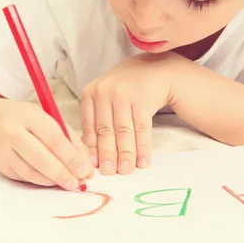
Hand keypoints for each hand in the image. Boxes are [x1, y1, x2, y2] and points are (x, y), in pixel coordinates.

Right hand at [0, 102, 93, 190]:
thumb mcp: (48, 119)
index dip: (71, 157)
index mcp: (29, 115)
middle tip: (77, 183)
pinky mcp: (1, 165)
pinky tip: (53, 181)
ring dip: (52, 180)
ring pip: (31, 171)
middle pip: (40, 157)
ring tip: (68, 183)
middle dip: (62, 173)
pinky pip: (24, 177)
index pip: (53, 138)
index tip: (85, 171)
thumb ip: (69, 139)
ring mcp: (3, 149)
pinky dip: (41, 181)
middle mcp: (12, 131)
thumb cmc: (28, 120)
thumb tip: (86, 164)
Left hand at [81, 52, 179, 175]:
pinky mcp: (143, 99)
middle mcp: (105, 92)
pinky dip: (143, 147)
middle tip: (109, 173)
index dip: (92, 149)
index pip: (89, 126)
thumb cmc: (125, 88)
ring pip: (124, 132)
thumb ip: (96, 120)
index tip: (93, 167)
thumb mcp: (104, 97)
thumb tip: (91, 155)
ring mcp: (124, 94)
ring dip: (126, 155)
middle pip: (106, 131)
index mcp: (90, 93)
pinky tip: (143, 161)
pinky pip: (142, 128)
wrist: (154, 69)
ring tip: (127, 171)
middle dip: (108, 155)